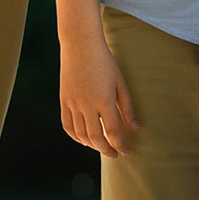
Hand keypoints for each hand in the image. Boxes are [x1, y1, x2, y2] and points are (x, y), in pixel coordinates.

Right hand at [59, 32, 138, 155]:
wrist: (80, 45)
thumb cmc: (104, 62)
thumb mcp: (120, 83)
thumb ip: (127, 107)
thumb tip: (135, 128)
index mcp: (104, 101)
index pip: (113, 132)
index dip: (120, 145)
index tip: (126, 152)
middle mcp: (87, 105)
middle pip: (96, 138)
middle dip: (106, 150)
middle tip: (114, 154)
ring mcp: (73, 103)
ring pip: (80, 134)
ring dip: (91, 145)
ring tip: (101, 146)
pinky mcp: (63, 100)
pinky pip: (67, 125)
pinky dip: (75, 136)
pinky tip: (83, 139)